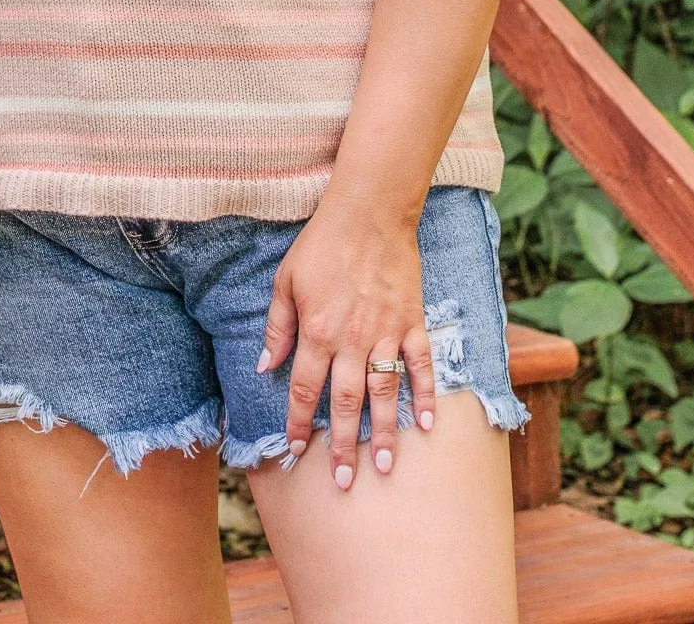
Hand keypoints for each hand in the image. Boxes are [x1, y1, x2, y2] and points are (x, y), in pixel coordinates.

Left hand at [257, 197, 434, 489]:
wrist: (369, 212)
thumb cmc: (321, 243)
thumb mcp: (286, 281)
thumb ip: (277, 326)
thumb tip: (266, 366)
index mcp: (317, 331)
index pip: (306, 389)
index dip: (299, 422)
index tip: (295, 450)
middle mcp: (351, 340)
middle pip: (345, 402)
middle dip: (343, 444)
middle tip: (344, 480)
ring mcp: (385, 333)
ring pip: (384, 393)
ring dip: (384, 432)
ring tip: (384, 466)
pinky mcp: (411, 321)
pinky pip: (421, 365)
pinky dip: (426, 395)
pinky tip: (427, 424)